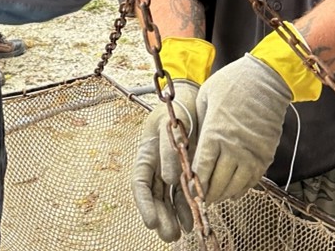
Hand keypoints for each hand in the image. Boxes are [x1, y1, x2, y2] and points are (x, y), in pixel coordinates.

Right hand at [132, 79, 198, 241]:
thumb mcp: (167, 125)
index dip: (145, 205)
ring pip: (168, 199)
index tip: (152, 222)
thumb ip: (167, 148)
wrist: (192, 99)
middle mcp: (156, 166)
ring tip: (181, 233)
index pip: (141, 184)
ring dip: (173, 217)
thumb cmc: (175, 109)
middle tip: (170, 235)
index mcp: (145, 155)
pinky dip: (187, 207)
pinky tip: (193, 221)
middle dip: (161, 217)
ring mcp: (170, 169)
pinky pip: (184, 193)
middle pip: (155, 197)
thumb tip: (170, 177)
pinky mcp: (186, 171)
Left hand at [191, 54, 290, 202]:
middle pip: (217, 183)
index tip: (188, 190)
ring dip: (223, 194)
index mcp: (214, 135)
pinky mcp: (266, 155)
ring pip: (235, 186)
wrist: (267, 79)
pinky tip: (233, 192)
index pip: (201, 170)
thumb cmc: (232, 83)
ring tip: (214, 197)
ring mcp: (252, 154)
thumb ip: (199, 124)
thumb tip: (191, 143)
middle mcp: (234, 149)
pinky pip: (252, 180)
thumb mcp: (205, 98)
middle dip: (206, 194)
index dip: (193, 184)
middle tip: (199, 199)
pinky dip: (241, 189)